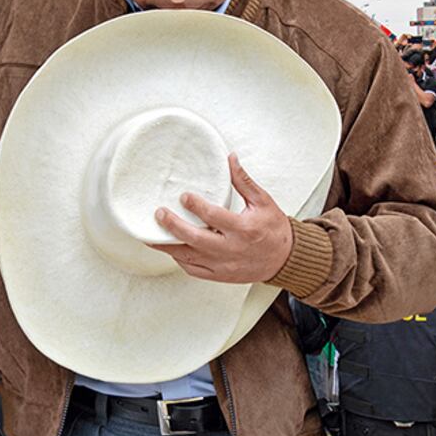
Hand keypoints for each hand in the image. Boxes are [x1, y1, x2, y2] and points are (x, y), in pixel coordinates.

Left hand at [151, 154, 293, 283]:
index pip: (214, 217)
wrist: (284, 259)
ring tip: (151, 236)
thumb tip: (230, 159)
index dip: (197, 206)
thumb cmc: (274, 229)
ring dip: (169, 247)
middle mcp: (232, 249)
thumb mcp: (262, 201)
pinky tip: (172, 250)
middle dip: (174, 226)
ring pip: (190, 258)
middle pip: (196, 239)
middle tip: (159, 214)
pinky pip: (194, 271)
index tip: (184, 196)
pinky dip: (180, 260)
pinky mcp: (220, 276)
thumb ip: (243, 181)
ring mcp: (224, 265)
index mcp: (243, 229)